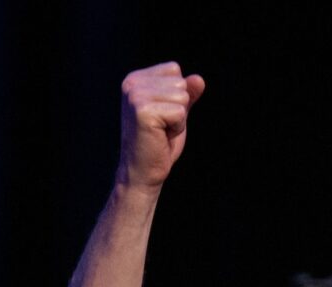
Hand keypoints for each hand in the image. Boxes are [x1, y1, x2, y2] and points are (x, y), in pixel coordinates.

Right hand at [118, 62, 204, 190]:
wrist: (144, 172)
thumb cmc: (159, 143)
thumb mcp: (176, 113)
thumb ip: (187, 94)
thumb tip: (199, 79)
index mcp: (135, 79)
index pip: (174, 69)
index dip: (176, 95)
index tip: (162, 115)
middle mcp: (132, 83)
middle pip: (179, 82)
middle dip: (179, 107)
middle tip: (162, 126)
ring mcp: (135, 96)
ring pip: (181, 96)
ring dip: (178, 118)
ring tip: (161, 131)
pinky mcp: (143, 111)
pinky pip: (180, 112)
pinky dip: (177, 127)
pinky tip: (161, 136)